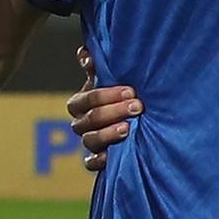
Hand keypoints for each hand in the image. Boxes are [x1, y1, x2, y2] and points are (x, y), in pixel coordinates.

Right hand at [68, 42, 137, 166]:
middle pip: (89, 119)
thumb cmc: (122, 95)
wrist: (135, 120)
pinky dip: (99, 160)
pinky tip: (112, 155)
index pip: (84, 99)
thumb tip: (84, 54)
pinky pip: (90, 164)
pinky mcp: (95, 160)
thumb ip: (98, 67)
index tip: (130, 91)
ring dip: (108, 134)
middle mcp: (81, 123)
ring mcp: (89, 142)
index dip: (105, 95)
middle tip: (137, 106)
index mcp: (81, 103)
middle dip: (113, 111)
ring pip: (89, 140)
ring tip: (128, 128)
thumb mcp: (111, 79)